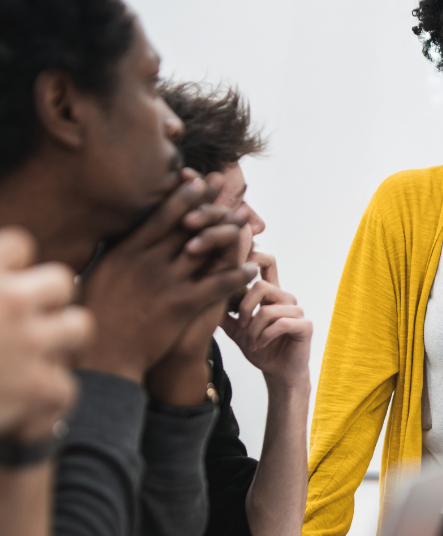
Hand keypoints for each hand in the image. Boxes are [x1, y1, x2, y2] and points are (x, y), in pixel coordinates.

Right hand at [0, 230, 91, 439]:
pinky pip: (66, 385)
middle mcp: (9, 301)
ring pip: (79, 327)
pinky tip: (20, 400)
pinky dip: (44, 395)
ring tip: (33, 353)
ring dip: (60, 340)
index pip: (21, 246)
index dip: (12, 264)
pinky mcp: (39, 388)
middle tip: (26, 317)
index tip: (2, 282)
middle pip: (62, 282)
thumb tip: (9, 263)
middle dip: (47, 298)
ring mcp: (29, 344)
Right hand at [80, 173, 254, 388]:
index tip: (198, 179)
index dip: (182, 195)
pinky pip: (215, 284)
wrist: (103, 356)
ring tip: (247, 219)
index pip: (158, 216)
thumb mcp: (97, 278)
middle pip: (185, 225)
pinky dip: (236, 274)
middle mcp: (144, 260)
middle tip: (228, 186)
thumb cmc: (97, 320)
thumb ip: (113, 256)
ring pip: (204, 249)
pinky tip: (252, 267)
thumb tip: (120, 236)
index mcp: (123, 251)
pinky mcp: (180, 304)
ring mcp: (163, 281)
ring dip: (229, 232)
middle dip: (209, 203)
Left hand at [222, 250, 312, 386]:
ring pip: (268, 309)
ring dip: (253, 329)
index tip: (234, 269)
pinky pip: (281, 323)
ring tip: (249, 342)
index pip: (265, 262)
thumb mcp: (236, 330)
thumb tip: (203, 295)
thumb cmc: (260, 349)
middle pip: (261, 285)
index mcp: (270, 293)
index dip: (253, 256)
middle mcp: (285, 298)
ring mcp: (297, 311)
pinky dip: (265, 336)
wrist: (279, 374)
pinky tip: (258, 345)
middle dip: (244, 307)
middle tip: (239, 325)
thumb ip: (224, 312)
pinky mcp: (305, 326)